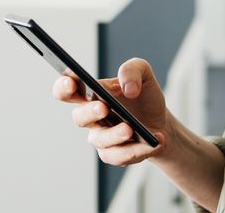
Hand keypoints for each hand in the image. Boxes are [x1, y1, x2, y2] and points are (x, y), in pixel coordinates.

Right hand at [52, 58, 169, 165]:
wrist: (160, 122)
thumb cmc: (144, 97)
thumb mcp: (143, 73)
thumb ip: (132, 70)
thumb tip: (128, 88)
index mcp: (92, 93)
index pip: (67, 88)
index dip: (63, 86)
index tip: (71, 82)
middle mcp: (91, 116)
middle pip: (78, 117)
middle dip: (89, 112)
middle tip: (103, 108)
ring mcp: (101, 136)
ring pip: (100, 139)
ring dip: (115, 134)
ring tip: (131, 129)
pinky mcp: (114, 154)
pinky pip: (119, 156)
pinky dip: (137, 150)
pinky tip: (153, 142)